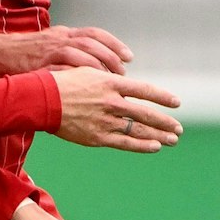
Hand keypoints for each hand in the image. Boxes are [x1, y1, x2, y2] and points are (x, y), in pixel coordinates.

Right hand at [0, 25, 132, 74]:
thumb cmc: (24, 52)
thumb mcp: (50, 42)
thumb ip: (69, 46)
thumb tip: (94, 56)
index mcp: (63, 33)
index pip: (95, 33)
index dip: (114, 44)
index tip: (128, 56)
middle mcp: (59, 38)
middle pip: (92, 43)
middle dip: (110, 57)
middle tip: (122, 72)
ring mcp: (50, 50)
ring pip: (81, 52)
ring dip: (98, 66)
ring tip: (109, 81)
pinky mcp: (41, 63)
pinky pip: (65, 67)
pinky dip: (79, 75)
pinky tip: (88, 86)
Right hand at [48, 68, 180, 152]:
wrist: (41, 100)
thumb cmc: (61, 83)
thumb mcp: (88, 73)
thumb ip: (108, 80)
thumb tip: (125, 83)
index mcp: (110, 83)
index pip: (144, 90)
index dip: (162, 97)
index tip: (176, 103)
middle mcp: (112, 102)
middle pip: (146, 113)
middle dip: (165, 122)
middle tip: (178, 128)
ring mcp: (105, 120)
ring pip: (138, 129)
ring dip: (159, 135)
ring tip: (172, 139)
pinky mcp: (97, 136)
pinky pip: (125, 142)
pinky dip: (142, 145)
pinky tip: (154, 146)